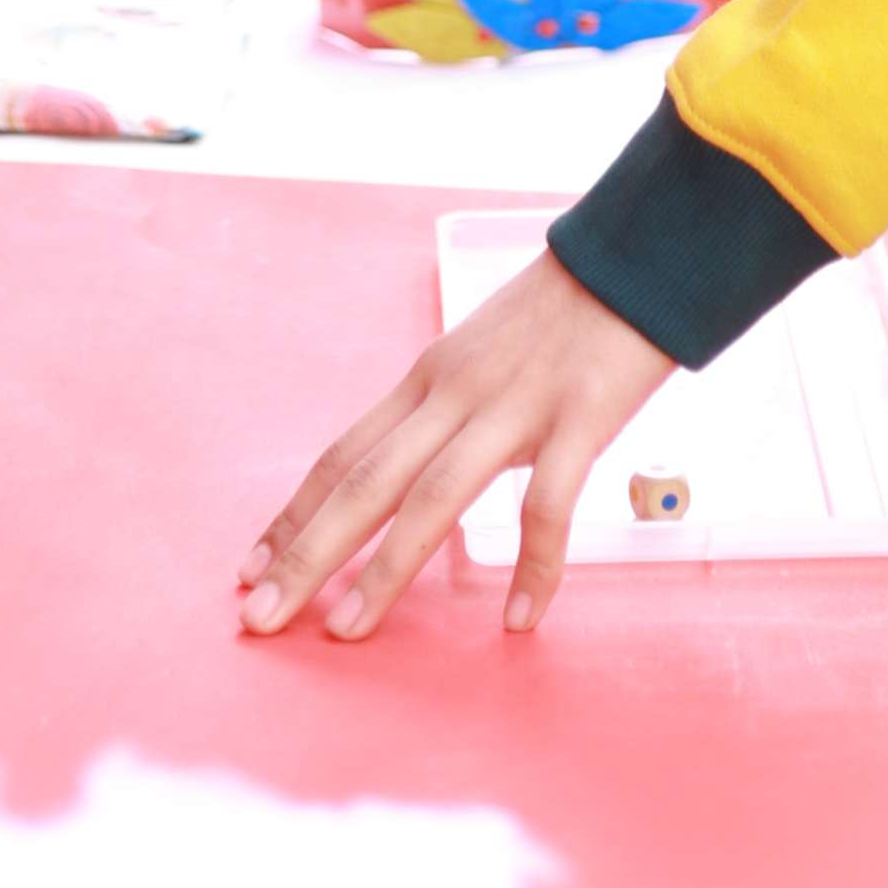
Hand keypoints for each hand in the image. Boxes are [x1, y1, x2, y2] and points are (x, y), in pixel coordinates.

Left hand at [235, 246, 670, 642]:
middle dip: (307, 553)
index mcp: (428, 378)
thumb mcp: (481, 354)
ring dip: (384, 570)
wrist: (635, 254)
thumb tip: (408, 471)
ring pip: (433, 497)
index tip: (251, 567)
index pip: (343, 454)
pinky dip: (532, 566)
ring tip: (346, 632)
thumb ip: (446, 409)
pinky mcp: (579, 417)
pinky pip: (547, 506)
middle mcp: (455, 392)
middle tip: (259, 617)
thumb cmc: (560, 313)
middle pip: (366, 481)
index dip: (295, 514)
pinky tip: (518, 619)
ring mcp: (515, 405)